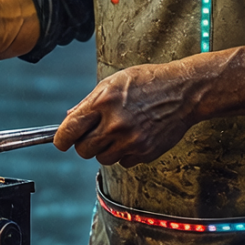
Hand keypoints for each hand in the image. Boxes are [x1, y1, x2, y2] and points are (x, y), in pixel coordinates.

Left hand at [55, 63, 204, 166]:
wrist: (184, 92)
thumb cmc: (149, 82)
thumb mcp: (114, 82)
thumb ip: (89, 102)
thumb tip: (69, 119)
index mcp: (103, 102)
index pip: (70, 130)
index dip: (61, 139)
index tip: (61, 142)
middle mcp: (115, 123)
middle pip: (83, 150)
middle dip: (84, 144)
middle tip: (94, 134)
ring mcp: (131, 140)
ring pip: (102, 159)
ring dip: (105, 150)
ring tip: (118, 133)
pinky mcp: (145, 152)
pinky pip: (123, 162)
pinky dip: (125, 153)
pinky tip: (134, 136)